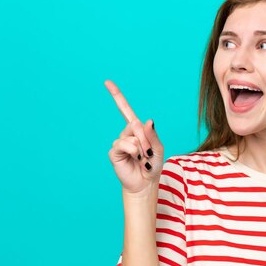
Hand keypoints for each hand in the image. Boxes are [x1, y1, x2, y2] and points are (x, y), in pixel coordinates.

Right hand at [105, 79, 163, 194]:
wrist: (145, 183)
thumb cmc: (153, 166)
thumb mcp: (158, 148)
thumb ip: (152, 135)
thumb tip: (147, 121)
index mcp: (137, 130)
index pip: (125, 110)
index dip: (116, 95)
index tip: (107, 82)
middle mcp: (127, 133)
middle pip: (135, 124)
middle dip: (146, 139)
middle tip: (149, 153)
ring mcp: (120, 142)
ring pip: (131, 136)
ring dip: (141, 148)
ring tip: (142, 158)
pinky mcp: (114, 152)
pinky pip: (123, 145)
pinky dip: (133, 151)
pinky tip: (135, 159)